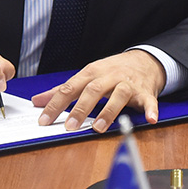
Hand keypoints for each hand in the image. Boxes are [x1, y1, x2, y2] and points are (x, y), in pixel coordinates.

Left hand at [32, 50, 166, 132]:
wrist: (144, 60)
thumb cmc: (112, 71)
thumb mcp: (87, 76)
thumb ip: (63, 90)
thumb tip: (37, 101)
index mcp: (92, 73)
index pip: (70, 88)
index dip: (56, 104)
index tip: (44, 120)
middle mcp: (109, 76)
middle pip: (93, 90)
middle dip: (81, 108)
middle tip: (70, 126)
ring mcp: (128, 84)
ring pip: (119, 95)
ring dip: (109, 111)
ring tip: (99, 128)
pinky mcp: (145, 92)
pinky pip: (148, 100)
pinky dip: (150, 109)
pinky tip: (150, 118)